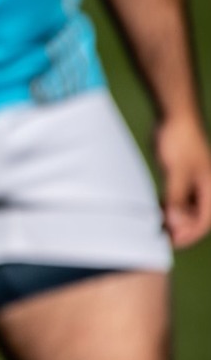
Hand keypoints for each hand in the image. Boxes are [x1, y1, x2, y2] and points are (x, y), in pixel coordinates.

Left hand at [155, 109, 210, 247]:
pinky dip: (169, 206)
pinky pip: (177, 197)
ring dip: (173, 219)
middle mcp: (205, 186)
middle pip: (196, 216)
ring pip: (186, 208)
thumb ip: (177, 199)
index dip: (189, 234)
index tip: (171, 243)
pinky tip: (155, 212)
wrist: (174, 116)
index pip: (204, 220)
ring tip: (155, 228)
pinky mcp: (182, 175)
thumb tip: (175, 224)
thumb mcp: (177, 173)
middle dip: (180, 229)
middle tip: (160, 239)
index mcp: (210, 186)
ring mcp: (193, 180)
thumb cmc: (180, 141)